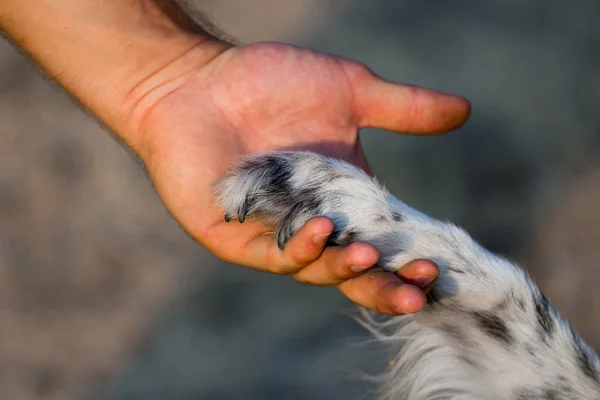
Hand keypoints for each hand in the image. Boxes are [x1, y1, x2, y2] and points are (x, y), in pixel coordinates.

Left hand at [137, 42, 468, 314]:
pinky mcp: (237, 240)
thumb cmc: (268, 82)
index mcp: (345, 201)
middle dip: (389, 286)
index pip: (386, 244)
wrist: (200, 79)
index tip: (439, 267)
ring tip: (370, 255)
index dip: (411, 262)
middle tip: (422, 286)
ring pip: (319, 272)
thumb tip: (465, 110)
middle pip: (358, 273)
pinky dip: (301, 251)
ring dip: (348, 270)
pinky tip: (319, 232)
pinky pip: (275, 257)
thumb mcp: (349, 92)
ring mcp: (276, 236)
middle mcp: (315, 226)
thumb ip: (404, 108)